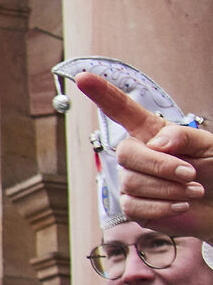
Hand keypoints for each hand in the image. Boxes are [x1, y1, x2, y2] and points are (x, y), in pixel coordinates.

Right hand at [75, 72, 212, 241]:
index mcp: (150, 132)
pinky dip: (163, 207)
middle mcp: (136, 154)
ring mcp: (132, 180)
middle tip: (191, 173)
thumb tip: (156, 144)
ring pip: (132, 182)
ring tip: (194, 190)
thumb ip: (183, 136)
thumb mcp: (208, 144)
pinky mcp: (133, 207)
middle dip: (160, 166)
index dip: (102, 94)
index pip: (120, 110)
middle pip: (126, 153)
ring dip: (170, 189)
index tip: (83, 77)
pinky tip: (181, 205)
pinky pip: (134, 207)